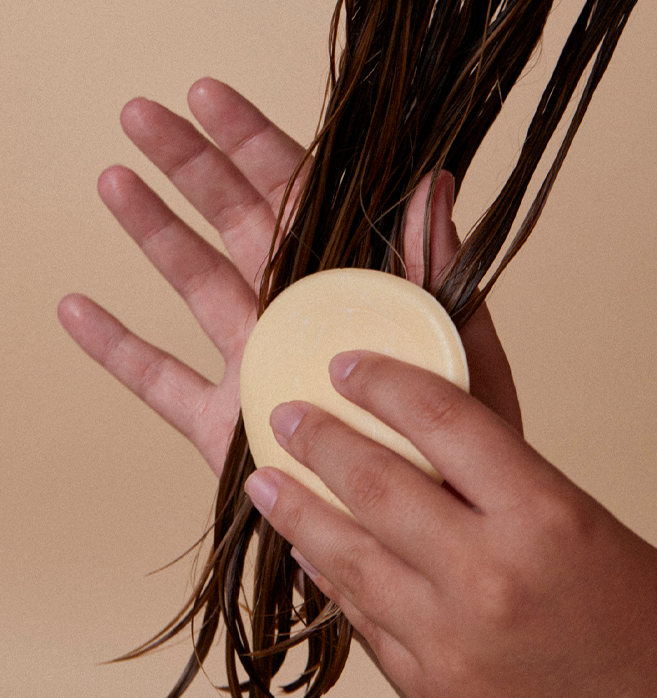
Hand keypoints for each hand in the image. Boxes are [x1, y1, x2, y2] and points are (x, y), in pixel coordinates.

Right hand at [58, 78, 520, 475]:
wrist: (422, 517)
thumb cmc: (451, 431)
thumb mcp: (453, 341)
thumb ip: (436, 265)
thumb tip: (434, 182)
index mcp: (348, 285)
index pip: (298, 197)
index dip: (254, 145)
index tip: (208, 99)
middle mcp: (295, 313)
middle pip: (234, 224)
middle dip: (191, 167)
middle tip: (144, 117)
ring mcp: (253, 364)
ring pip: (193, 283)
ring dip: (153, 232)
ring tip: (116, 181)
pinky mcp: (223, 423)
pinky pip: (160, 381)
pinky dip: (118, 351)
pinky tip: (79, 312)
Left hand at [245, 352, 656, 697]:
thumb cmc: (634, 604)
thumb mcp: (573, 505)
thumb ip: (494, 440)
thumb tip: (441, 369)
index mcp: (543, 516)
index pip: (442, 419)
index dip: (384, 381)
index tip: (346, 365)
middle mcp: (490, 577)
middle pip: (378, 485)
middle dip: (320, 440)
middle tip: (284, 414)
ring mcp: (451, 641)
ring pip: (348, 556)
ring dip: (297, 509)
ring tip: (264, 478)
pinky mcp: (429, 684)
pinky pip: (360, 615)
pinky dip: (328, 571)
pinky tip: (307, 545)